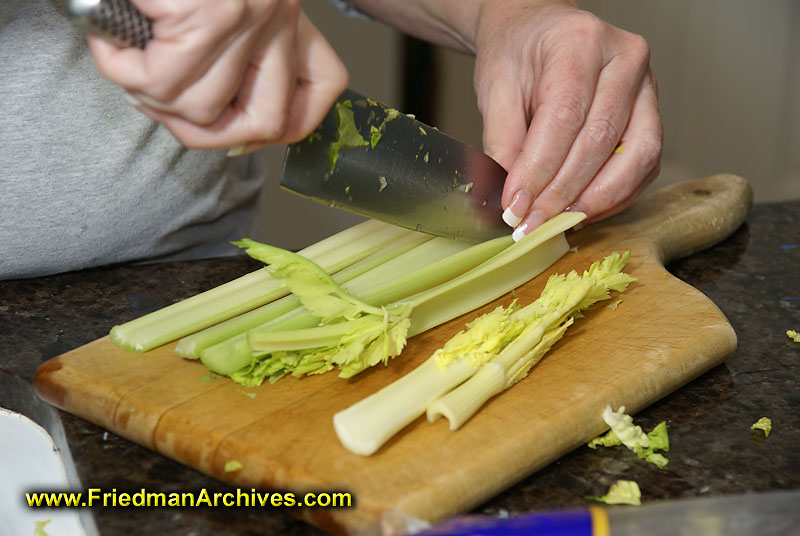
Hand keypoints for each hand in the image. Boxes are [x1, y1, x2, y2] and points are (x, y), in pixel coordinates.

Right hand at [88, 0, 348, 152]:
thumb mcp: (231, 0)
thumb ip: (239, 48)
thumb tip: (222, 126)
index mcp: (285, 8)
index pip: (324, 85)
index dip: (293, 123)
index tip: (247, 129)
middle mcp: (275, 12)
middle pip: (262, 122)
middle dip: (202, 131)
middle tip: (162, 98)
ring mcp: (244, 15)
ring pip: (202, 109)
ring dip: (152, 97)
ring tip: (129, 60)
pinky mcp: (204, 13)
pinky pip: (160, 82)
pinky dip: (121, 71)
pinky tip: (110, 43)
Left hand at [473, 0, 661, 237]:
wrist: (538, 33)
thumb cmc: (518, 54)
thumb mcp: (496, 89)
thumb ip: (502, 142)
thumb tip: (512, 198)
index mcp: (581, 42)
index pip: (564, 117)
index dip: (539, 170)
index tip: (516, 206)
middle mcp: (625, 60)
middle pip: (600, 141)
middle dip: (563, 194)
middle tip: (531, 224)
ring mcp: (647, 87)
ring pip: (636, 159)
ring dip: (595, 201)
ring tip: (556, 222)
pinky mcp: (652, 116)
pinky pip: (643, 166)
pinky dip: (614, 196)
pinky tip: (580, 209)